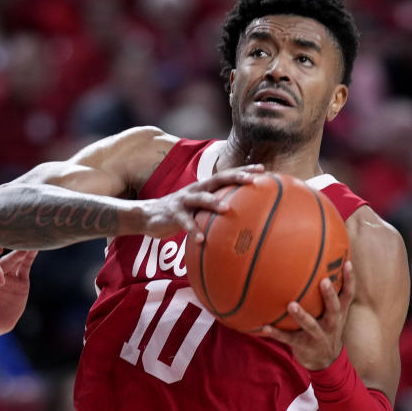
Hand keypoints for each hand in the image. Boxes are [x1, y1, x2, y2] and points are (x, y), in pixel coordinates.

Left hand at [0, 249, 36, 337]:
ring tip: (30, 244)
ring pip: (15, 261)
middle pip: (2, 260)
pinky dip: (30, 258)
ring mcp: (8, 276)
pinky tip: (35, 249)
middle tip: (19, 245)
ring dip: (21, 252)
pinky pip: (25, 267)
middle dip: (10, 253)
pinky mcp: (20, 282)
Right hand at [140, 165, 263, 240]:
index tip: (263, 169)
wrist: (148, 215)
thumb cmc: (181, 213)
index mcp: (204, 187)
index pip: (226, 176)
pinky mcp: (173, 214)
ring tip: (226, 210)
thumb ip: (215, 209)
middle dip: (235, 177)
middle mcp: (195, 190)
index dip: (243, 171)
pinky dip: (193, 231)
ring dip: (213, 202)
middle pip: (217, 179)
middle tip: (253, 180)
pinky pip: (185, 222)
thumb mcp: (199, 208)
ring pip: (200, 198)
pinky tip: (201, 241)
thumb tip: (242, 220)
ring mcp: (183, 201)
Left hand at [258, 261, 355, 369]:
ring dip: (301, 315)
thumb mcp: (332, 314)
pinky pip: (288, 339)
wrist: (325, 361)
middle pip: (333, 308)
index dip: (350, 280)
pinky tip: (264, 327)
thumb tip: (316, 264)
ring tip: (291, 305)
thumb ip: (327, 295)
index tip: (348, 263)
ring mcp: (318, 336)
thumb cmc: (325, 328)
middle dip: (329, 295)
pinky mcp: (304, 345)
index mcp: (338, 314)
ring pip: (311, 325)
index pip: (348, 294)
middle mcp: (332, 324)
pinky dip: (276, 334)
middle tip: (324, 281)